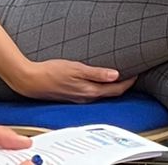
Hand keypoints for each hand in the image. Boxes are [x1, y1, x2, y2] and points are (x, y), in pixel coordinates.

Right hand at [11, 58, 136, 101]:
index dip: (128, 82)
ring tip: (119, 76)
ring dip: (111, 86)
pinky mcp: (72, 96)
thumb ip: (96, 73)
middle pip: (110, 93)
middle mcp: (86, 98)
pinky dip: (100, 87)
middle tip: (132, 74)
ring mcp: (78, 98)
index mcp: (89, 91)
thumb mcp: (76, 69)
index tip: (137, 73)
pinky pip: (92, 93)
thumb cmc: (52, 72)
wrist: (30, 81)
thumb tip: (116, 75)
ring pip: (101, 94)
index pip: (116, 90)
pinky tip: (99, 80)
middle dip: (123, 85)